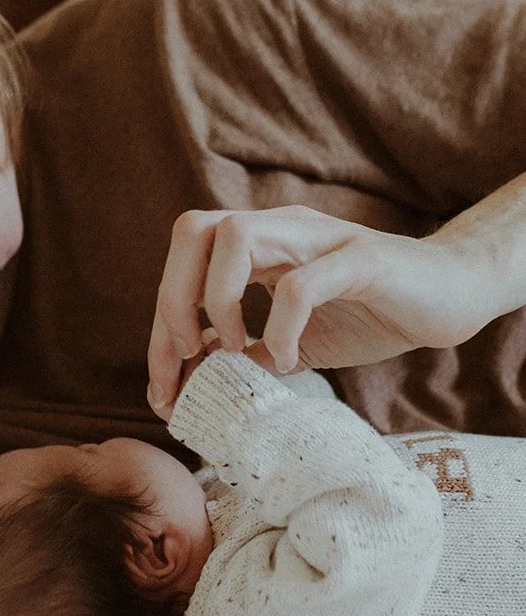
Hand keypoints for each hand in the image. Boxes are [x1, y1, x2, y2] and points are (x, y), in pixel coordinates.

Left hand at [146, 202, 516, 411]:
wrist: (454, 293)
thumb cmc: (372, 313)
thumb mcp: (296, 341)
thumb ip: (248, 353)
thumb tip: (192, 382)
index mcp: (259, 242)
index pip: (184, 260)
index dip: (162, 322)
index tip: (162, 388)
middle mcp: (280, 227)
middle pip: (194, 229)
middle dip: (174, 300)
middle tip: (187, 358)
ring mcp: (319, 237)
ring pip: (236, 235)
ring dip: (219, 297)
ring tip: (236, 349)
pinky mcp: (361, 258)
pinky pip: (303, 281)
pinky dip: (282, 324)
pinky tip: (288, 360)